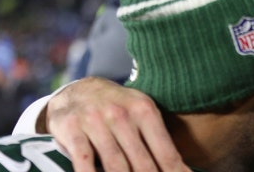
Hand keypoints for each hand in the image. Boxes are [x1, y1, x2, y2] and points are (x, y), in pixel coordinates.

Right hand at [45, 76, 189, 171]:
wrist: (77, 90)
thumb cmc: (118, 109)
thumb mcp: (141, 115)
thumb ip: (158, 142)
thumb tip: (181, 170)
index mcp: (145, 110)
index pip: (166, 153)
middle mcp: (122, 114)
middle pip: (143, 164)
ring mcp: (95, 121)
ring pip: (116, 166)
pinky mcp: (72, 129)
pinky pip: (84, 162)